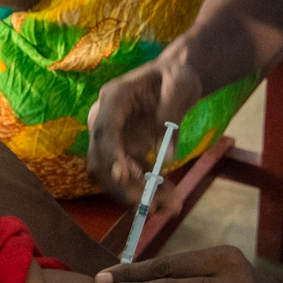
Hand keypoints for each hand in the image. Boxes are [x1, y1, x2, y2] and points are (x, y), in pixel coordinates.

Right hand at [86, 59, 203, 206]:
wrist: (175, 80)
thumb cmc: (175, 76)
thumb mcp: (180, 85)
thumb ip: (173, 114)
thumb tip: (167, 158)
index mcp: (113, 98)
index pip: (104, 129)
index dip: (111, 154)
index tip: (123, 177)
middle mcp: (106, 120)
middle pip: (102, 158)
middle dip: (123, 185)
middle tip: (152, 203)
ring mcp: (114, 139)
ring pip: (114, 174)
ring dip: (137, 193)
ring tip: (170, 205)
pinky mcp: (126, 152)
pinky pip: (131, 177)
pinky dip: (147, 190)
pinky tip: (170, 198)